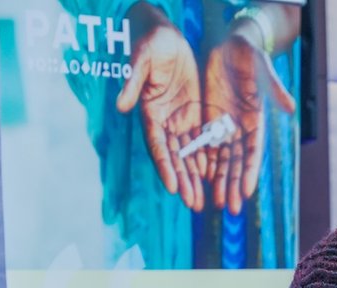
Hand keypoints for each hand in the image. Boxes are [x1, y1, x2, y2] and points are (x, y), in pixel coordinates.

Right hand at [115, 7, 204, 209]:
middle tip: (194, 205)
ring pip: (189, 153)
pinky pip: (202, 139)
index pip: (158, 146)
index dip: (166, 167)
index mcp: (149, 112)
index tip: (173, 188)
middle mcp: (164, 121)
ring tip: (204, 200)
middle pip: (175, 157)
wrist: (164, 33)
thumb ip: (133, 83)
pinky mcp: (194, 112)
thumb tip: (121, 106)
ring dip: (196, 176)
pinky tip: (215, 176)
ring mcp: (179, 118)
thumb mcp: (142, 60)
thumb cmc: (149, 43)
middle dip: (184, 181)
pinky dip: (207, 158)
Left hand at [202, 33, 295, 214]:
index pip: (253, 152)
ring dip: (218, 180)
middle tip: (228, 208)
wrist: (234, 44)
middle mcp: (241, 128)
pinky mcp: (209, 118)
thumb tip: (290, 107)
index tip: (246, 192)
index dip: (250, 172)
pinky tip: (199, 179)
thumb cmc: (251, 55)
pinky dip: (203, 162)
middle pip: (236, 162)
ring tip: (215, 202)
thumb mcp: (263, 70)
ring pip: (221, 159)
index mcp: (256, 120)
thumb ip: (274, 89)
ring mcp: (225, 125)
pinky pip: (205, 144)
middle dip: (232, 185)